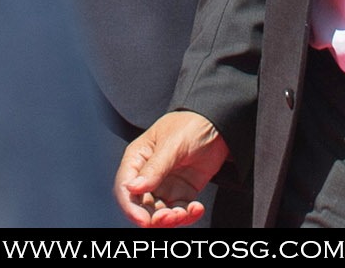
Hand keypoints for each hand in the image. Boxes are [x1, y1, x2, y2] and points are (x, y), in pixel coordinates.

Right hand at [115, 111, 230, 227]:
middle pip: (141, 205)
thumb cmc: (191, 125)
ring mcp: (165, 185)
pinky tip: (197, 208)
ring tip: (187, 213)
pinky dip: (188, 215)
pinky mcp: (182, 192)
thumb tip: (132, 188)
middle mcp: (147, 175)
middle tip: (171, 218)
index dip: (130, 207)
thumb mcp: (173, 144)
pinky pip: (180, 211)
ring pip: (160, 212)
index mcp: (137, 158)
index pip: (125, 187)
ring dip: (171, 219)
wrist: (220, 124)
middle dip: (154, 217)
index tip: (144, 220)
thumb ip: (155, 167)